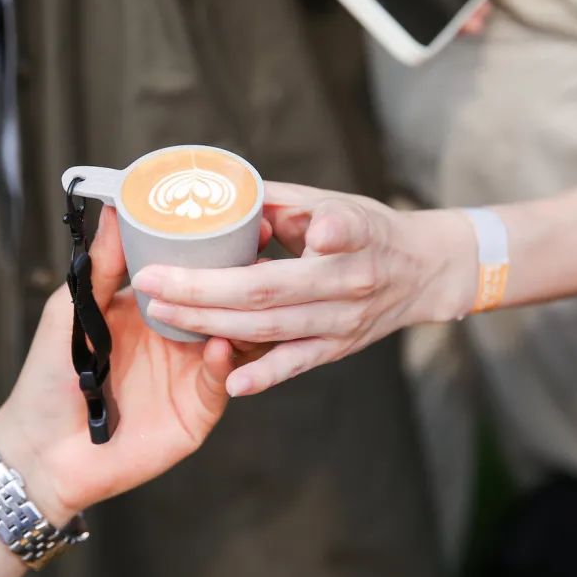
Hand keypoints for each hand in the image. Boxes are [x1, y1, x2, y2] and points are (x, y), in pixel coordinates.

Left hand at [0, 207, 248, 523]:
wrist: (42, 449)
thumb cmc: (51, 378)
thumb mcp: (73, 310)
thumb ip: (102, 266)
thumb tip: (117, 210)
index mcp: (156, 309)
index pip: (198, 273)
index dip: (220, 248)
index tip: (240, 219)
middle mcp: (182, 338)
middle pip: (226, 304)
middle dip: (245, 278)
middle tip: (262, 251)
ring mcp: (193, 374)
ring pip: (236, 342)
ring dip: (243, 320)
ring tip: (249, 297)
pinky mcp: (198, 411)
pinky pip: (222, 383)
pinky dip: (225, 364)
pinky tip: (222, 346)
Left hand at [131, 182, 476, 397]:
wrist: (423, 273)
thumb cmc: (370, 230)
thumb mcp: (336, 201)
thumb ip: (282, 202)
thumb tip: (221, 194)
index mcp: (353, 235)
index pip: (325, 231)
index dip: (291, 227)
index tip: (262, 225)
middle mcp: (348, 282)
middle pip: (267, 289)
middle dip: (203, 288)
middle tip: (153, 281)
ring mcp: (342, 322)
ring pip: (270, 328)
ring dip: (212, 324)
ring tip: (163, 314)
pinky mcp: (337, 348)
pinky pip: (295, 364)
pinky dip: (264, 375)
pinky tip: (232, 382)